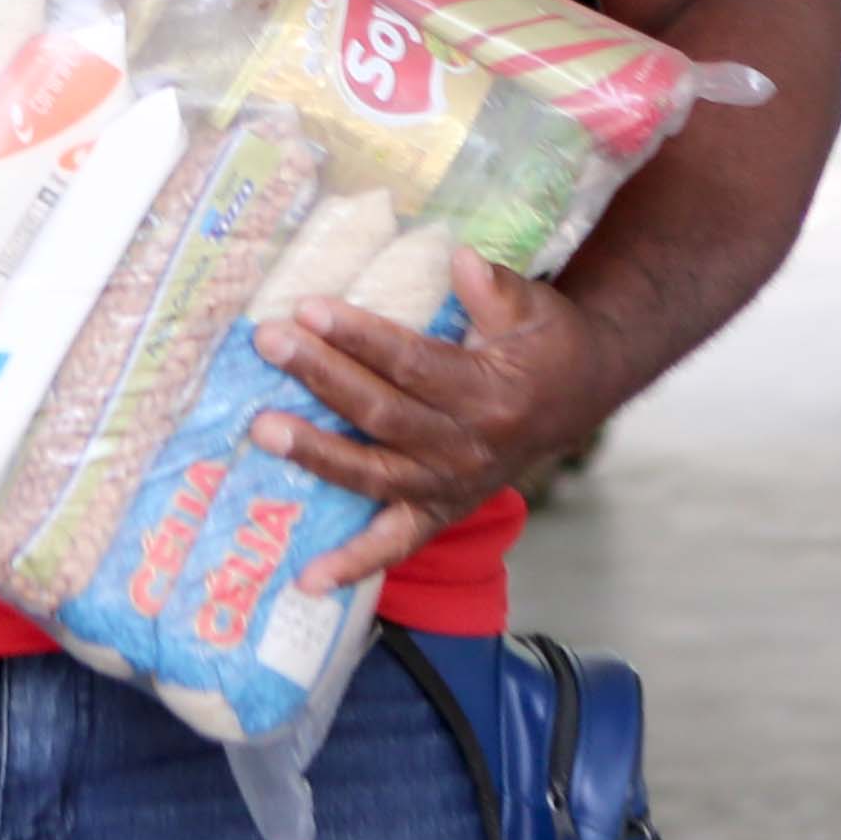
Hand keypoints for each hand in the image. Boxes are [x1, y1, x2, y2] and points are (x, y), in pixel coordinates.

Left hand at [248, 249, 628, 591]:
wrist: (578, 397)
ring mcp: (451, 488)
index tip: (309, 308)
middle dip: (321, 376)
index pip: (412, 364)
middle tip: (269, 342)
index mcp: (491, 395)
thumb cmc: (547, 343)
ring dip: (315, 454)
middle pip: (382, 414)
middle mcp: (468, 449)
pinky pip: (393, 545)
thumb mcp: (534, 308)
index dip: (360, 337)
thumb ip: (496, 288)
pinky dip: (352, 565)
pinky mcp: (439, 512)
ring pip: (373, 474)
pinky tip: (306, 580)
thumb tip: (459, 259)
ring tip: (262, 429)